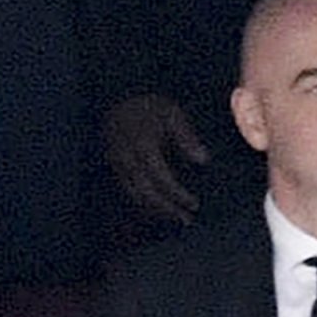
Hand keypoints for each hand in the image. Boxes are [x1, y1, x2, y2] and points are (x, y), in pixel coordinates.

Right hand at [103, 94, 210, 223]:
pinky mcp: (113, 166)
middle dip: (167, 209)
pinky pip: (128, 190)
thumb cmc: (149, 104)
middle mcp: (127, 158)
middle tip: (185, 220)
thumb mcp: (172, 114)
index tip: (193, 204)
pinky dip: (144, 202)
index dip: (178, 195)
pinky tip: (157, 207)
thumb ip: (186, 138)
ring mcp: (117, 164)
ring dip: (155, 210)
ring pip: (135, 195)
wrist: (117, 97)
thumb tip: (203, 160)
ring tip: (174, 218)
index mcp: (143, 146)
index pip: (162, 179)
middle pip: (146, 193)